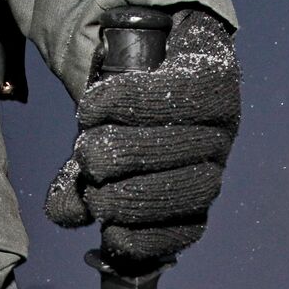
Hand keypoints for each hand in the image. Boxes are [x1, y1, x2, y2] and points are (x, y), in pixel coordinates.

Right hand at [46, 9, 240, 261]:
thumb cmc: (126, 121)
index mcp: (193, 195)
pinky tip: (92, 109)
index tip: (110, 232)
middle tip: (91, 176)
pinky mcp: (212, 79)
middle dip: (123, 194)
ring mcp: (220, 124)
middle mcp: (213, 163)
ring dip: (115, 149)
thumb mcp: (99, 161)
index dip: (145, 239)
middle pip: (177, 192)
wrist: (163, 49)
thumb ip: (79, 191)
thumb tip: (68, 214)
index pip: (184, 232)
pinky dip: (117, 104)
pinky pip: (161, 97)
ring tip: (86, 142)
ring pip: (167, 148)